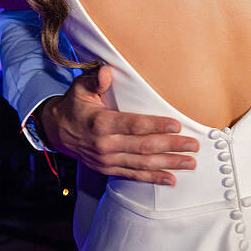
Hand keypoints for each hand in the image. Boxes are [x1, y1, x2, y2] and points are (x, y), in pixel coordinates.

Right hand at [35, 65, 198, 184]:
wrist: (56, 131)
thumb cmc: (74, 106)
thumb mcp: (80, 88)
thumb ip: (95, 80)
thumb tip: (107, 71)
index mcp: (101, 123)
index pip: (134, 125)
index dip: (156, 125)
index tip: (177, 125)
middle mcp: (105, 145)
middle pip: (144, 147)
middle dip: (171, 146)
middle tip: (193, 144)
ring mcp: (107, 160)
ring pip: (143, 164)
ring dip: (168, 164)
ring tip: (190, 162)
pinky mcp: (109, 169)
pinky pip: (134, 176)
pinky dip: (153, 178)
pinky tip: (171, 179)